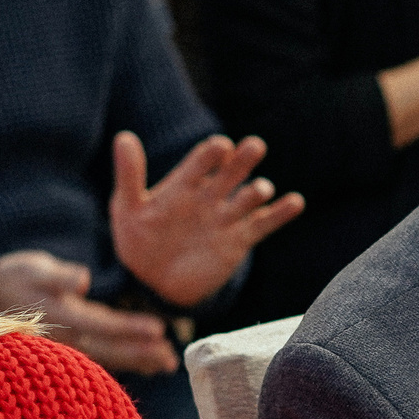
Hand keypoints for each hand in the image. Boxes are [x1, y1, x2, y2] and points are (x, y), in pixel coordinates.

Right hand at [0, 249, 180, 374]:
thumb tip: (84, 280)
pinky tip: (145, 365)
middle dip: (142, 353)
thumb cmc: (13, 280)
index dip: (131, 328)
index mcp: (64, 316)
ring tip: (167, 365)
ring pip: (109, 358)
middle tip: (173, 360)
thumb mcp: (32, 269)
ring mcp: (68, 348)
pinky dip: (125, 362)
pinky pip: (101, 360)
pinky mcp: (69, 349)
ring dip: (138, 361)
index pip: (104, 325)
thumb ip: (59, 275)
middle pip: (112, 349)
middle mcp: (68, 338)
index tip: (159, 330)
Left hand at [110, 130, 303, 308]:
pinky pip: (264, 224)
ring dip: (258, 191)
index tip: (220, 146)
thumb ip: (130, 175)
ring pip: (248, 197)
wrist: (157, 282)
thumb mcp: (128, 208)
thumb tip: (123, 137)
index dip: (211, 155)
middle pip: (231, 172)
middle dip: (242, 160)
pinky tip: (295, 202)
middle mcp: (209, 195)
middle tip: (254, 147)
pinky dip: (281, 213)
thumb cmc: (138, 240)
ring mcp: (226, 217)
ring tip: (260, 190)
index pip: (201, 163)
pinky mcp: (240, 239)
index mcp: (184, 184)